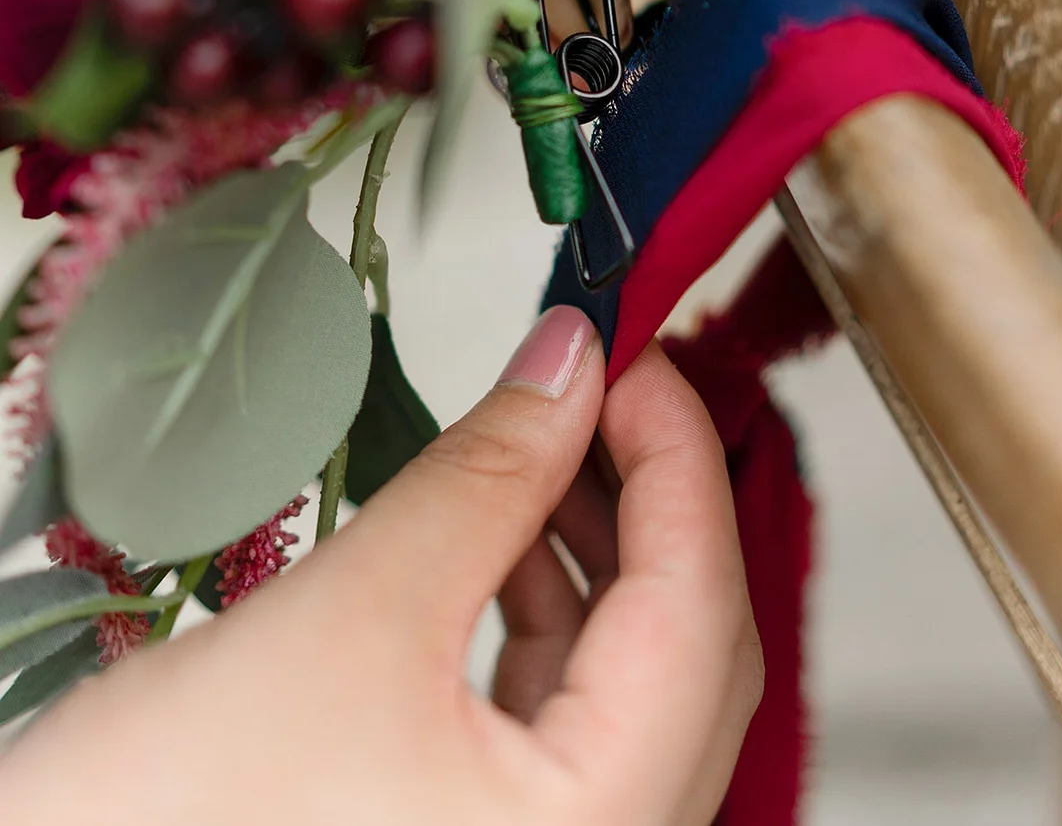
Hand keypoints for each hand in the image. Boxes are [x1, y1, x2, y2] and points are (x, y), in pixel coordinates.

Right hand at [1, 308, 761, 825]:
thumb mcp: (352, 618)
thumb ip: (482, 480)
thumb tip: (568, 366)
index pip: (701, 609)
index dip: (679, 456)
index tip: (636, 354)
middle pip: (688, 652)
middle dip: (650, 500)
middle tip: (601, 385)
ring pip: (629, 683)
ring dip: (599, 550)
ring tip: (549, 443)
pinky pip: (561, 714)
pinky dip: (546, 610)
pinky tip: (508, 538)